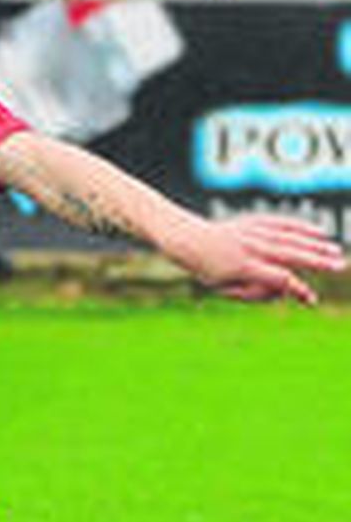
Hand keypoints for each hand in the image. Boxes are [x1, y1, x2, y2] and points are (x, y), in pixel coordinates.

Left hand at [168, 214, 344, 304]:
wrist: (185, 238)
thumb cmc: (207, 269)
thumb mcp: (224, 288)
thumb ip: (254, 293)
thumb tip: (284, 291)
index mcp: (241, 266)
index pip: (276, 278)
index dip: (295, 289)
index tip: (310, 300)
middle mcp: (249, 246)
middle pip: (288, 253)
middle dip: (315, 259)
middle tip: (339, 265)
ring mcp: (251, 231)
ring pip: (288, 237)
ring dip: (314, 244)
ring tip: (336, 252)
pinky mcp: (253, 221)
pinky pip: (281, 222)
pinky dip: (301, 227)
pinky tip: (320, 233)